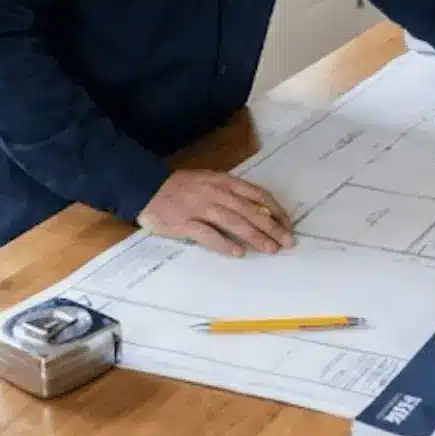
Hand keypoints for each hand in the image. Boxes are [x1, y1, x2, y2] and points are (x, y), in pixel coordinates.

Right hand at [137, 170, 293, 257]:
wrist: (146, 187)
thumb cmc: (182, 187)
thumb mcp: (210, 181)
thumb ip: (232, 194)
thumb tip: (260, 211)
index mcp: (224, 182)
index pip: (257, 195)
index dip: (276, 210)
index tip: (288, 224)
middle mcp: (215, 193)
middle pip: (250, 211)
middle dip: (272, 227)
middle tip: (287, 241)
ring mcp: (200, 207)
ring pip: (234, 222)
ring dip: (255, 236)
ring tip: (270, 249)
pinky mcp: (184, 223)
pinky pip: (208, 234)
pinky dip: (224, 244)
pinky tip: (238, 253)